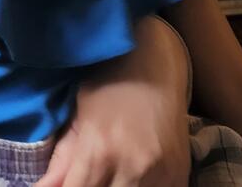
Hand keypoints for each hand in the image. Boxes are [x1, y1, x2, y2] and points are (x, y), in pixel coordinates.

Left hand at [36, 18, 190, 186]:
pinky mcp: (179, 176)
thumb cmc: (108, 85)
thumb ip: (61, 158)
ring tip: (111, 174)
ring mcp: (159, 175)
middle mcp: (130, 167)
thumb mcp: (78, 116)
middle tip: (90, 176)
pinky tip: (132, 176)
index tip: (66, 184)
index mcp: (98, 150)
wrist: (155, 66)